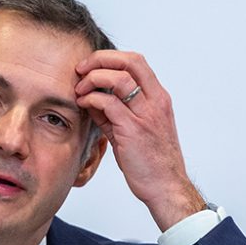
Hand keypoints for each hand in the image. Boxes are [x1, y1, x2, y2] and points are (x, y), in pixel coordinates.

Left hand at [74, 50, 204, 230]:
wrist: (166, 187)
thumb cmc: (153, 162)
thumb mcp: (136, 131)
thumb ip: (117, 114)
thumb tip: (93, 100)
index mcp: (158, 99)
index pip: (136, 61)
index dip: (111, 57)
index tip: (91, 66)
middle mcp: (155, 102)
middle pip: (129, 61)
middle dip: (100, 59)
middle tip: (81, 70)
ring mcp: (145, 115)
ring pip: (118, 79)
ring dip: (93, 79)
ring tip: (79, 90)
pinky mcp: (132, 130)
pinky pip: (108, 103)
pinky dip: (91, 99)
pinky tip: (83, 105)